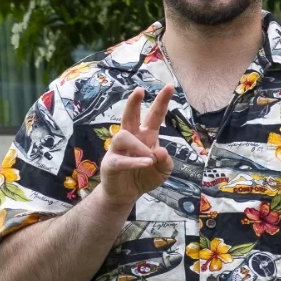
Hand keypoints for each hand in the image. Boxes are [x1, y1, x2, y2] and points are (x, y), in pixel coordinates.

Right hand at [95, 86, 173, 207]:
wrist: (126, 194)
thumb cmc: (145, 176)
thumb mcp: (163, 170)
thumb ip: (166, 161)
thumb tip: (160, 150)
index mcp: (146, 136)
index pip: (154, 116)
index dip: (161, 102)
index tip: (169, 86)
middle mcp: (131, 139)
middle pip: (129, 116)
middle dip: (134, 102)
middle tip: (140, 90)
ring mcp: (118, 150)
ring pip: (123, 136)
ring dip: (139, 146)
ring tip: (150, 159)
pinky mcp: (111, 163)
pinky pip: (120, 159)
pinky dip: (134, 161)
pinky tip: (146, 163)